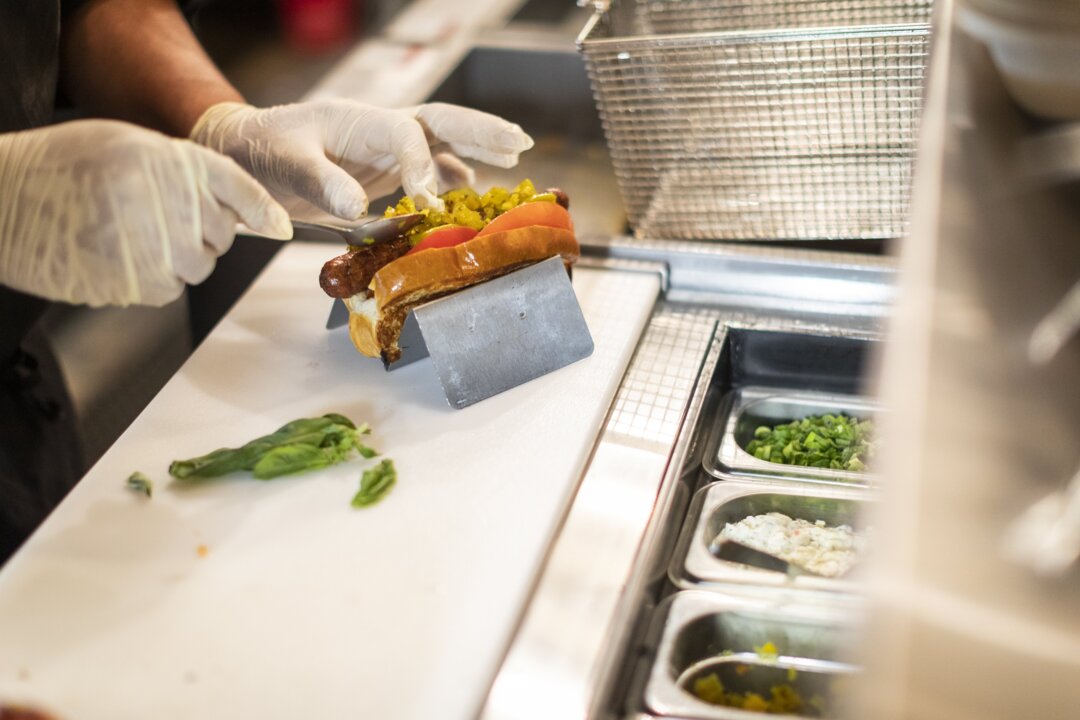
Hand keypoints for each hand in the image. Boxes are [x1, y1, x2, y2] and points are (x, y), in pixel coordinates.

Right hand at [0, 120, 291, 306]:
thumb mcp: (130, 146)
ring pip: (196, 266)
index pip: (236, 187)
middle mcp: (164, 201)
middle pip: (220, 235)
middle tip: (159, 216)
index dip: (262, 209)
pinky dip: (153, 277)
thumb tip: (252, 215)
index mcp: (166, 160)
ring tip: (131, 232)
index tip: (280, 226)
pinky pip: (167, 289)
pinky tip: (118, 253)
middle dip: (202, 231)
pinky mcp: (130, 284)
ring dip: (177, 257)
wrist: (1, 195)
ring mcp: (148, 246)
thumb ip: (189, 173)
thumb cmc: (65, 166)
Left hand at [189, 100, 533, 222]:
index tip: (433, 206)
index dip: (425, 168)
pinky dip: (451, 180)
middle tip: (520, 144)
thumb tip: (359, 206)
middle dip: (482, 132)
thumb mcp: (285, 163)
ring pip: (441, 145)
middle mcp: (380, 130)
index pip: (408, 136)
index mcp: (360, 119)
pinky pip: (426, 170)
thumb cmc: (261, 150)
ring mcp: (384, 149)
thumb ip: (322, 181)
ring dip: (477, 152)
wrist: (245, 151)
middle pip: (442, 123)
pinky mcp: (381, 169)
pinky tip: (470, 192)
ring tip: (513, 162)